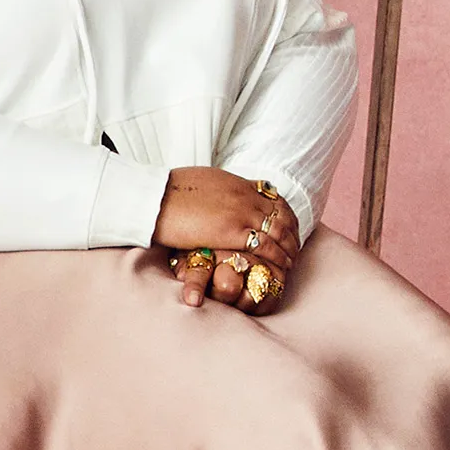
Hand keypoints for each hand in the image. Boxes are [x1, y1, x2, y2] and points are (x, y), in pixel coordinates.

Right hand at [154, 166, 299, 311]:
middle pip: (282, 215)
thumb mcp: (204, 183)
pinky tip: (280, 267)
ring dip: (289, 247)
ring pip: (279, 231)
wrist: (154, 198)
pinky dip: (277, 257)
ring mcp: (241, 214)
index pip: (275, 198)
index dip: (286, 215)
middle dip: (292, 233)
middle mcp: (246, 197)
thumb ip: (221, 190)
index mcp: (239, 184)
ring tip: (291, 261)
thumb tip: (223, 193)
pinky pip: (265, 246)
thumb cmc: (170, 192)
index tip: (289, 228)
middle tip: (294, 248)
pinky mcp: (232, 232)